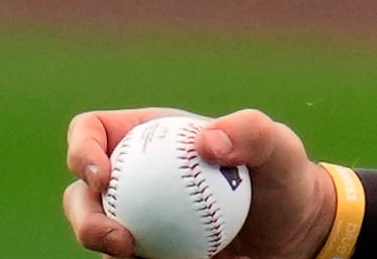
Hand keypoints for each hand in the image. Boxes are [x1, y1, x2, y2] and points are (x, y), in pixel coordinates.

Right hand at [65, 107, 333, 258]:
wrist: (295, 233)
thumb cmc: (283, 178)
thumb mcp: (279, 147)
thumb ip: (251, 131)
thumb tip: (205, 142)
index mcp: (150, 136)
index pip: (93, 131)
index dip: (82, 149)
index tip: (102, 175)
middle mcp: (135, 175)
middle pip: (81, 191)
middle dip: (83, 213)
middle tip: (115, 235)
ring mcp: (139, 216)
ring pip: (94, 229)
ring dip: (97, 241)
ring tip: (128, 252)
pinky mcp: (150, 251)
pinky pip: (126, 258)